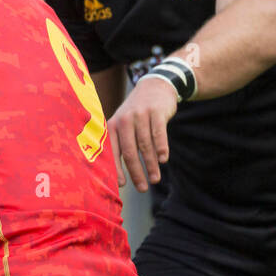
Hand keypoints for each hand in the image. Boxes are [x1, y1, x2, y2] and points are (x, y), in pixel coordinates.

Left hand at [110, 76, 176, 191]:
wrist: (155, 87)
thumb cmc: (136, 114)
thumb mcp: (123, 123)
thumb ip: (119, 144)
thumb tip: (117, 175)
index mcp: (113, 125)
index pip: (112, 151)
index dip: (116, 168)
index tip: (120, 185)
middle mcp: (124, 120)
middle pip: (130, 151)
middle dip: (136, 172)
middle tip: (142, 188)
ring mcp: (140, 115)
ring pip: (145, 145)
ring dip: (151, 165)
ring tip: (155, 179)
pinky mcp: (156, 112)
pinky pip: (159, 133)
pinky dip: (161, 148)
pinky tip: (163, 160)